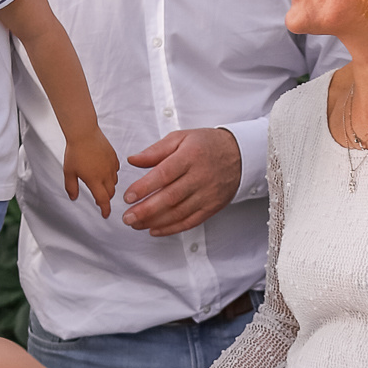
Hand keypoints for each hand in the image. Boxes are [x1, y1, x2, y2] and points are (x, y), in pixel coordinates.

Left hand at [64, 127, 118, 217]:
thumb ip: (71, 187)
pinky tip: (104, 170)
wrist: (84, 132)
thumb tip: (73, 197)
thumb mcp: (68, 172)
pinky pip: (115, 170)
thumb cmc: (75, 151)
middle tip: (100, 199)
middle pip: (110, 193)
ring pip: (114, 182)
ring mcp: (111, 166)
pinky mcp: (114, 158)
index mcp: (94, 180)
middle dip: (106, 198)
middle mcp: (105, 175)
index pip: (103, 200)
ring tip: (100, 184)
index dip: (105, 210)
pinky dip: (111, 175)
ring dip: (109, 187)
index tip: (105, 215)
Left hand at [122, 128, 242, 235]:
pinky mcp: (212, 206)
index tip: (128, 196)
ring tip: (136, 224)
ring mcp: (207, 194)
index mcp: (190, 156)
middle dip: (146, 210)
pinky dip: (171, 228)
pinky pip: (190, 221)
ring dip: (155, 221)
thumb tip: (133, 160)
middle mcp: (200, 176)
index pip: (164, 174)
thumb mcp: (181, 138)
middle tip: (127, 217)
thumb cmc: (207, 145)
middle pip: (170, 197)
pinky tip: (155, 230)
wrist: (240, 155)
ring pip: (179, 212)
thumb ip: (156, 150)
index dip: (144, 187)